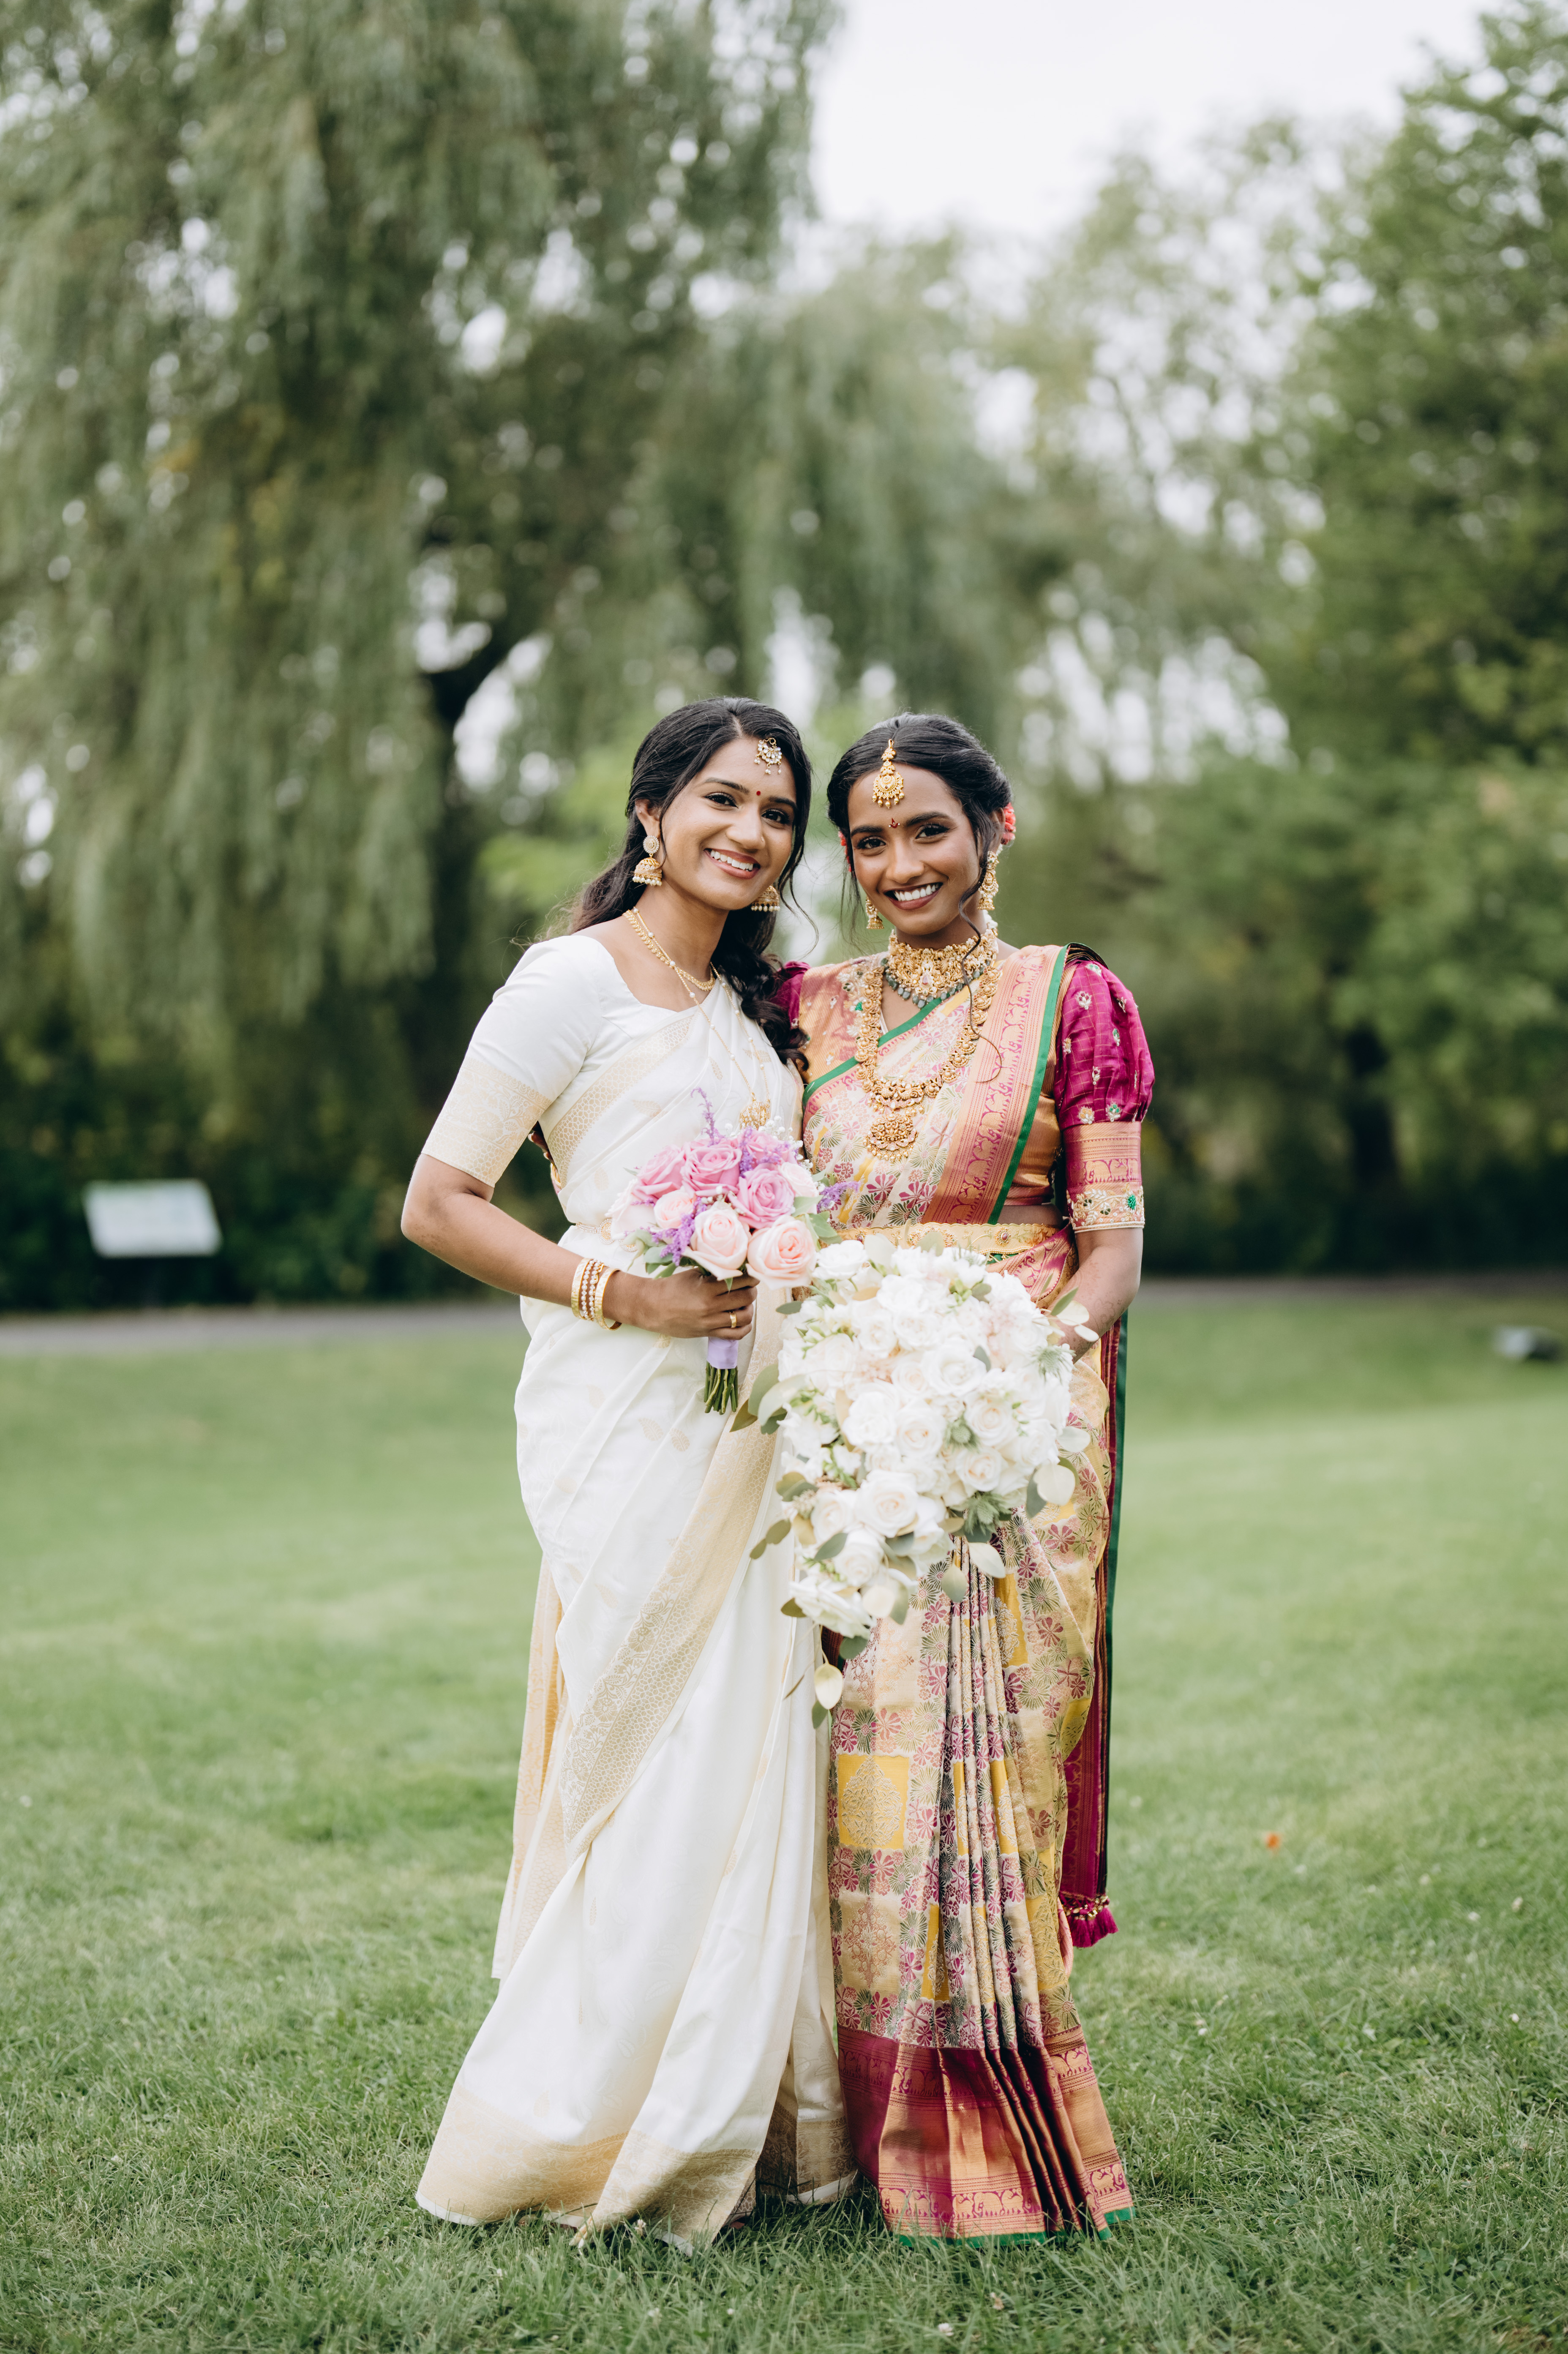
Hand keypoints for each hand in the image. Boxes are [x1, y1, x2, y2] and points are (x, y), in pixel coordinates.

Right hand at [604, 1266, 758, 1339]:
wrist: (652, 1307)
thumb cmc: (671, 1288)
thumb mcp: (692, 1274)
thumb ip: (713, 1272)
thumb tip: (735, 1266)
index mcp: (707, 1288)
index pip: (741, 1281)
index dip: (751, 1276)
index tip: (752, 1273)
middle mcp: (711, 1307)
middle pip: (746, 1298)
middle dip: (751, 1290)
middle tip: (749, 1286)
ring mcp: (711, 1322)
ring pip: (744, 1318)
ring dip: (749, 1309)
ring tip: (744, 1303)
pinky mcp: (708, 1333)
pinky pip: (735, 1335)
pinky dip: (743, 1327)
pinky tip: (740, 1319)